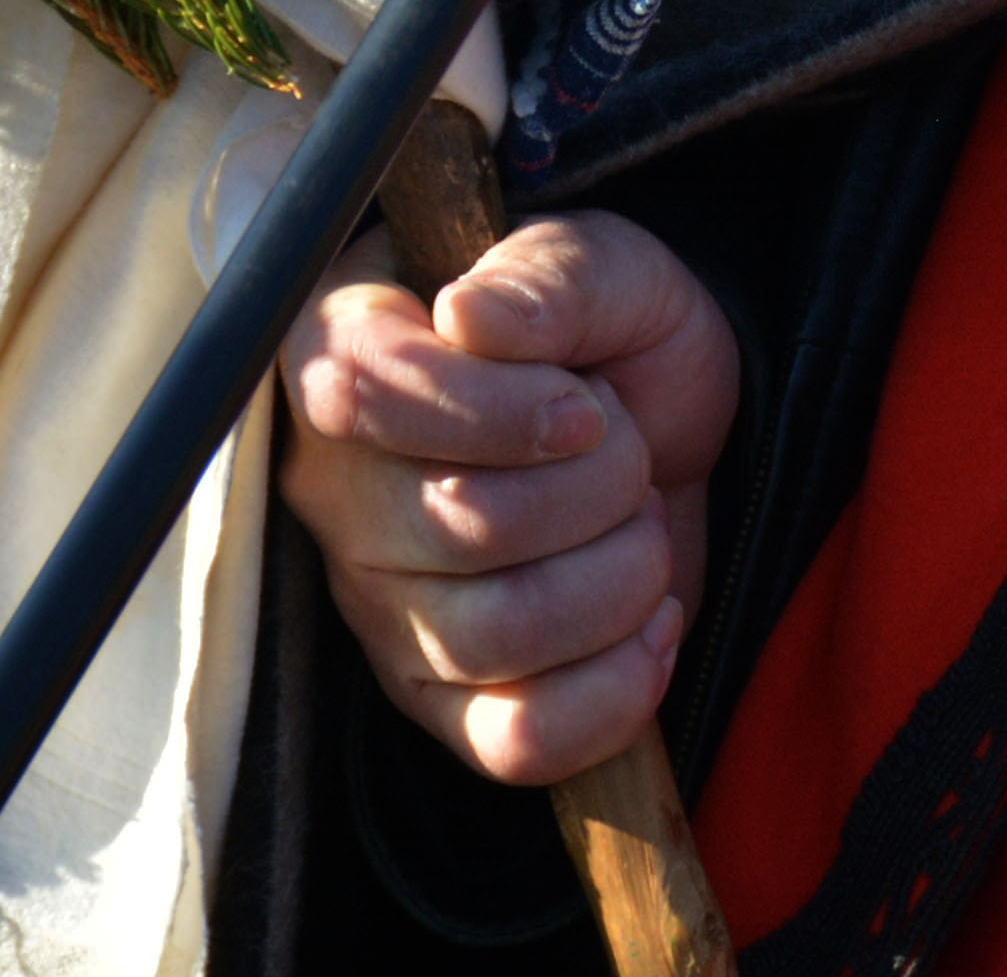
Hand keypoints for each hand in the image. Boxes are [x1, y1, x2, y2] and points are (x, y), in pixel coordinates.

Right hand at [279, 208, 737, 785]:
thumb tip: (467, 315)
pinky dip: (613, 693)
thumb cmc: (610, 330)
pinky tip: (657, 625)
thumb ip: (547, 277)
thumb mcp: (608, 265)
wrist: (669, 421)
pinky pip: (512, 742)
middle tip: (630, 448)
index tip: (585, 405)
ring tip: (640, 522)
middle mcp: (337, 490)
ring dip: (619, 576)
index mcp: (345, 351)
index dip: (492, 410)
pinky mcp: (440, 700)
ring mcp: (379, 607)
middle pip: (458, 524)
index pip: (362, 391)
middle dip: (598, 486)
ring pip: (495, 635)